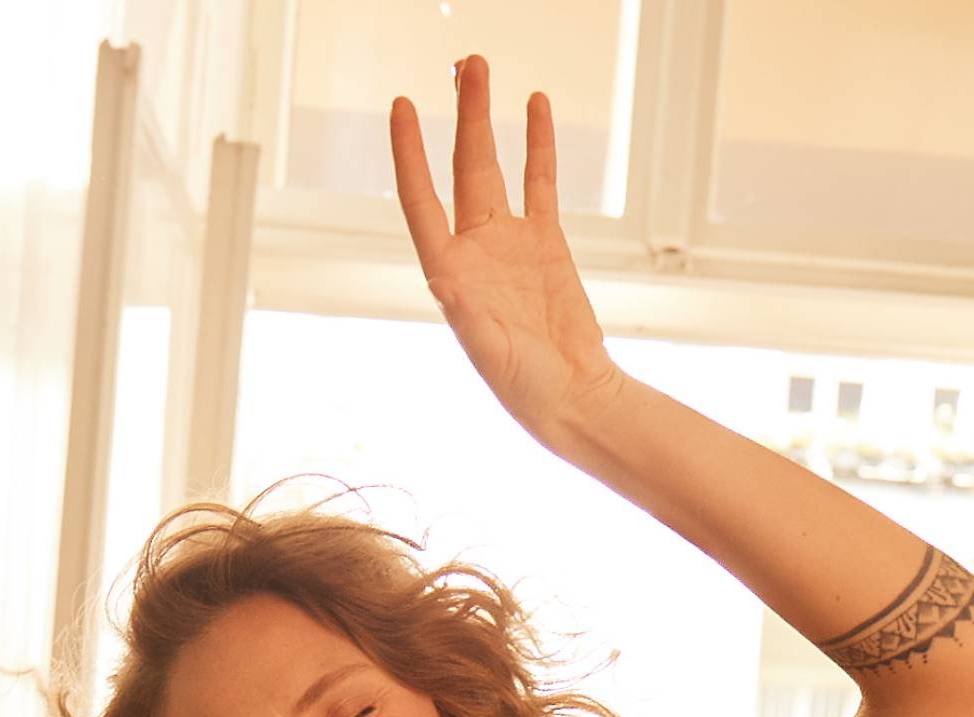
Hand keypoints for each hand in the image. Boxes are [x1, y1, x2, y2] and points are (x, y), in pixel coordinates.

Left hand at [389, 54, 627, 452]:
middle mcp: (475, 250)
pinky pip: (540, 182)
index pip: (422, 199)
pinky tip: (535, 106)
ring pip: (496, 165)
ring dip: (488, 119)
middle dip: (462, 116)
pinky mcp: (546, 242)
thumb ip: (465, 313)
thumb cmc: (522, 385)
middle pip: (463, 168)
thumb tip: (443, 281)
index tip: (402, 106)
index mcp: (451, 272)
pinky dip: (537, 145)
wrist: (571, 393)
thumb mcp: (487, 351)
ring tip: (481, 70)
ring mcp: (510, 242)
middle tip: (464, 64)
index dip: (410, 153)